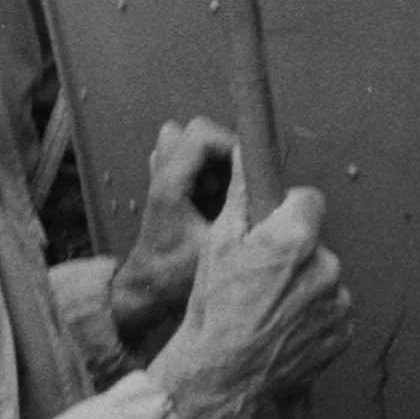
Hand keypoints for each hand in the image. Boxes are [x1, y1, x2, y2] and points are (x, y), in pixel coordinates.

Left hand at [109, 118, 227, 340]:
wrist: (147, 288)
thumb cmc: (174, 274)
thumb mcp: (216, 248)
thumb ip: (240, 216)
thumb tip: (272, 197)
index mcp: (170, 184)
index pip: (201, 134)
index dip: (231, 143)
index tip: (247, 168)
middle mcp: (162, 174)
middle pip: (194, 130)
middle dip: (222, 151)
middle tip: (233, 183)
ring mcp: (161, 177)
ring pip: (188, 141)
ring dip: (212, 160)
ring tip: (220, 193)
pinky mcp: (166, 186)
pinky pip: (186, 160)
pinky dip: (204, 171)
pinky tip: (210, 201)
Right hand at [147, 182, 352, 418]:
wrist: (221, 374)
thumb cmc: (214, 309)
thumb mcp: (217, 245)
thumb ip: (242, 197)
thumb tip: (247, 156)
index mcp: (294, 240)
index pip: (310, 200)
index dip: (288, 210)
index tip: (273, 223)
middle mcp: (324, 268)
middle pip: (314, 242)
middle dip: (292, 252)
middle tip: (259, 276)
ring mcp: (337, 302)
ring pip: (323, 277)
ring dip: (303, 285)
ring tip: (267, 307)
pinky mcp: (343, 331)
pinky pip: (331, 309)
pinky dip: (312, 314)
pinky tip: (282, 325)